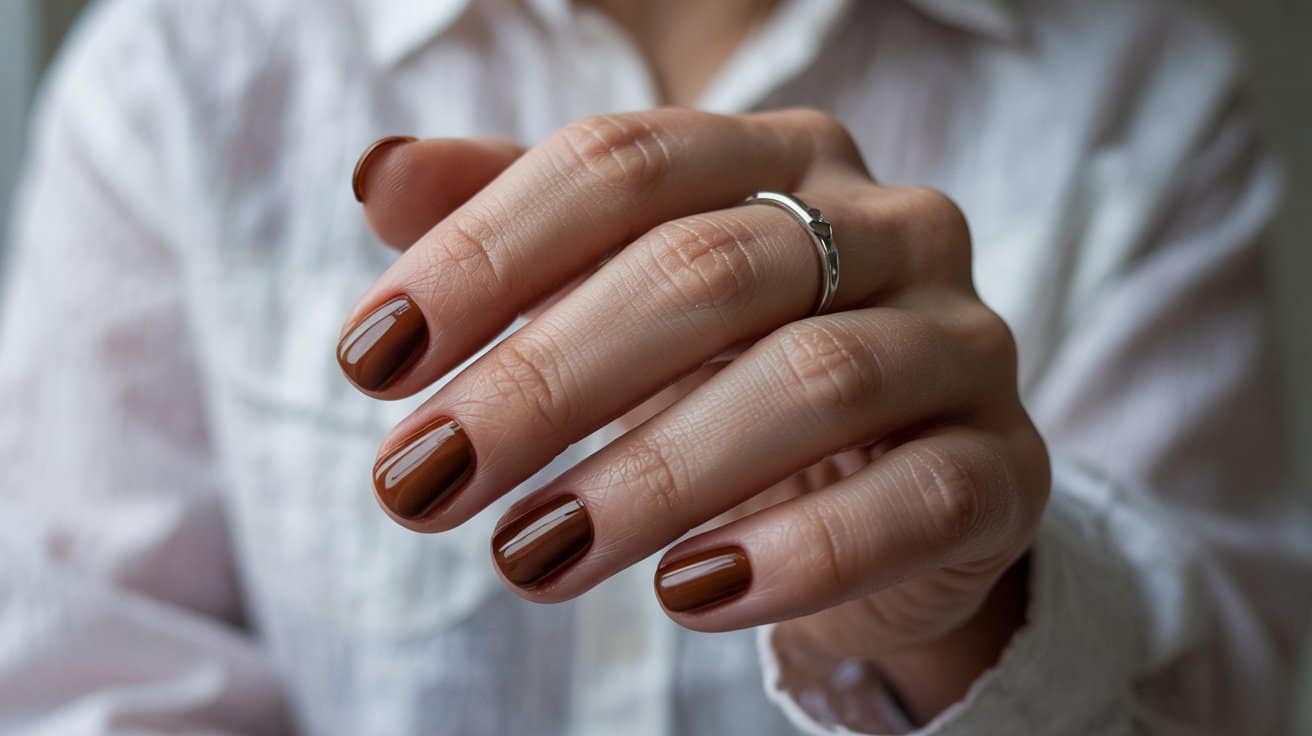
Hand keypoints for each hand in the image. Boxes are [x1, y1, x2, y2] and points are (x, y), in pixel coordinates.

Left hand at [339, 108, 1050, 721]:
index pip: (621, 164)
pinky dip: (797, 552)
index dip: (486, 252)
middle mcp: (886, 222)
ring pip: (813, 381)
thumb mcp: (614, 286)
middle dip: (544, 381)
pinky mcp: (1005, 465)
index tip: (371, 359)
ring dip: (652, 477)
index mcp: (777, 154)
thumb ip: (512, 224)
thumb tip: (376, 173)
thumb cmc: (723, 368)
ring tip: (531, 558)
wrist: (887, 477)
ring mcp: (961, 339)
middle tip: (421, 482)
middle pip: (705, 270)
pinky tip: (688, 595)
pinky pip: (915, 498)